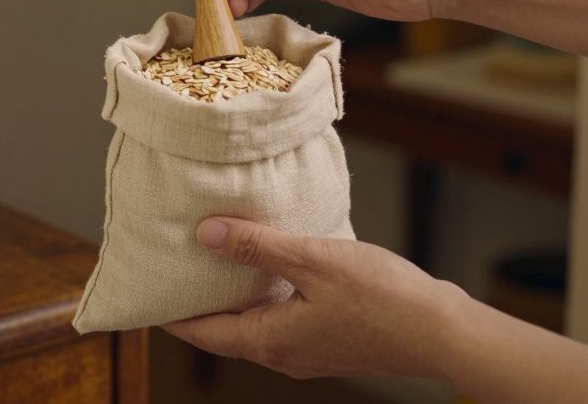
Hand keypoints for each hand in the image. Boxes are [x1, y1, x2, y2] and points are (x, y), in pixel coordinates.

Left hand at [162, 216, 465, 380]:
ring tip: (219, 255)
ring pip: (255, 322)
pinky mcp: (330, 340)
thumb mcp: (313, 261)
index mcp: (269, 342)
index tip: (145, 290)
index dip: (170, 312)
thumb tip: (206, 235)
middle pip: (225, 329)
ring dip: (235, 293)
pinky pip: (283, 317)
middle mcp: (283, 354)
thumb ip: (258, 247)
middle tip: (177, 263)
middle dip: (200, 299)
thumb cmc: (383, 299)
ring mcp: (308, 350)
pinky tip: (275, 263)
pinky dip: (267, 293)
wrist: (442, 331)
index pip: (201, 332)